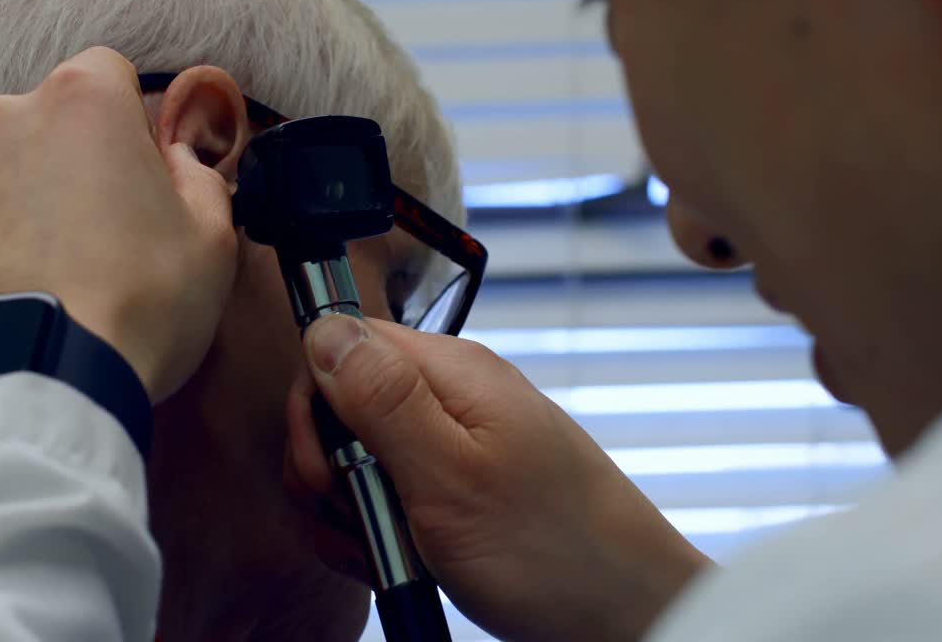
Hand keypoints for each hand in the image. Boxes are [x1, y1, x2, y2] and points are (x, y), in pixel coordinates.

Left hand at [0, 47, 237, 403]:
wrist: (40, 380)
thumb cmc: (140, 298)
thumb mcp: (214, 235)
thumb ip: (199, 176)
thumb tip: (176, 163)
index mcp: (82, 98)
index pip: (110, 73)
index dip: (136, 125)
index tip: (151, 178)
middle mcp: (8, 118)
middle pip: (57, 121)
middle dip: (85, 160)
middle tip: (118, 231)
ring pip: (15, 169)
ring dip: (40, 201)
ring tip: (71, 271)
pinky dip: (4, 243)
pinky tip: (35, 291)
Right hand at [286, 316, 711, 641]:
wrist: (626, 614)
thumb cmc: (555, 552)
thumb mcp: (450, 476)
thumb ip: (383, 399)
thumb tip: (326, 328)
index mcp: (451, 372)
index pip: (341, 345)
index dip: (315, 408)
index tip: (324, 470)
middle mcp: (451, 395)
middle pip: (343, 405)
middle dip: (326, 469)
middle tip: (353, 518)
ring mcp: (455, 442)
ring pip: (359, 456)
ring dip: (349, 510)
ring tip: (384, 549)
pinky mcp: (456, 485)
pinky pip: (389, 493)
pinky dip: (377, 531)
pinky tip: (396, 560)